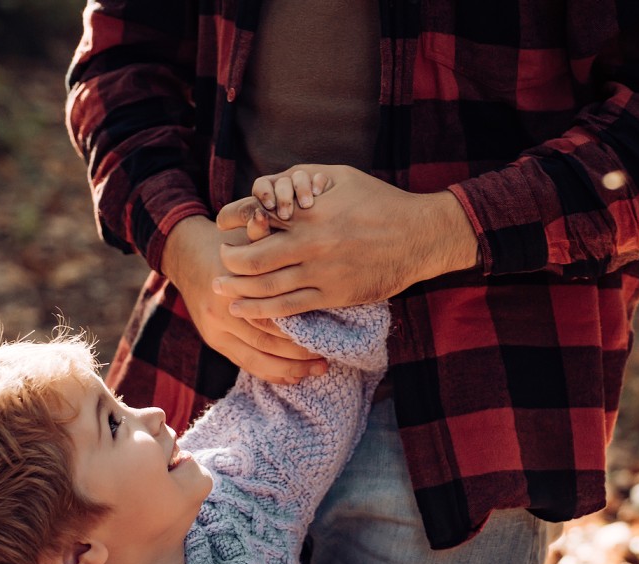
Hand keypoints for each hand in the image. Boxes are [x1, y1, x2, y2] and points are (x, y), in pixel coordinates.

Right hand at [161, 215, 326, 384]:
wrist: (186, 256)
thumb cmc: (226, 243)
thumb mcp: (242, 235)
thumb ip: (257, 230)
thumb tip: (266, 215)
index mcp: (231, 286)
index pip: (272, 312)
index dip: (301, 324)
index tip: (331, 331)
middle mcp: (221, 312)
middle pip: (267, 341)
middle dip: (300, 353)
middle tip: (330, 358)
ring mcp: (215, 330)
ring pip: (257, 359)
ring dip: (289, 368)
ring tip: (318, 370)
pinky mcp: (214, 340)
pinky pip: (245, 363)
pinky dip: (271, 373)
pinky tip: (294, 377)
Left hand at [214, 164, 478, 318]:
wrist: (418, 237)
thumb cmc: (380, 202)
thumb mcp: (342, 176)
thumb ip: (305, 178)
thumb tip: (276, 184)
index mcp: (309, 211)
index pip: (256, 216)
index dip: (233, 221)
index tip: (221, 225)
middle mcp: (311, 243)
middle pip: (252, 258)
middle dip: (229, 261)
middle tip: (220, 260)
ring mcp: (321, 273)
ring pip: (266, 288)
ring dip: (238, 290)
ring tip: (222, 289)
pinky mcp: (332, 295)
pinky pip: (289, 308)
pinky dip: (262, 311)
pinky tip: (245, 310)